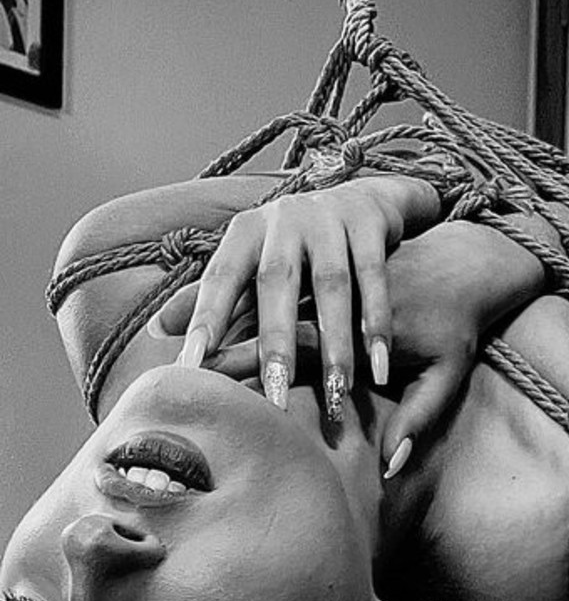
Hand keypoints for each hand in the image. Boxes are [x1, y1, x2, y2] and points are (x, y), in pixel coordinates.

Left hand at [146, 175, 438, 420]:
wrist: (361, 199)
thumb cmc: (295, 247)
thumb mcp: (252, 263)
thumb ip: (212, 297)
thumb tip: (156, 331)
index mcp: (245, 231)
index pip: (220, 279)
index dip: (205, 320)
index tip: (191, 366)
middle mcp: (282, 220)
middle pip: (276, 285)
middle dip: (275, 344)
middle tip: (273, 402)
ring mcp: (328, 218)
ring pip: (331, 286)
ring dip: (336, 344)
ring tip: (336, 396)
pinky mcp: (368, 222)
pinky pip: (374, 280)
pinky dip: (377, 324)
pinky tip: (379, 368)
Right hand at [149, 194, 560, 475]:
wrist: (470, 260)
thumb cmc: (457, 329)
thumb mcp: (449, 375)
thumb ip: (418, 419)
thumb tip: (390, 466)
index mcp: (358, 318)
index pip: (301, 344)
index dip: (260, 366)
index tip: (221, 390)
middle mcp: (333, 288)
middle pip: (266, 314)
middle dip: (222, 340)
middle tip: (182, 369)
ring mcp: (322, 272)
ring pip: (256, 291)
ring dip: (213, 311)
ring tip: (171, 337)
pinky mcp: (318, 268)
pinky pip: (266, 282)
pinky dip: (230, 296)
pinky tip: (193, 315)